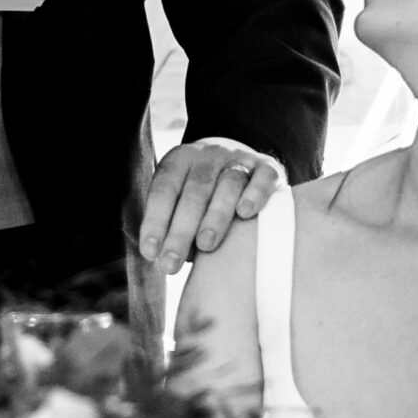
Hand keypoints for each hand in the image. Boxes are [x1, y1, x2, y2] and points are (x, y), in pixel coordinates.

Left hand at [138, 140, 280, 273]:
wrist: (240, 166)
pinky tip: (245, 213)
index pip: (165, 188)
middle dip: (181, 229)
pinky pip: (263, 177)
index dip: (156, 220)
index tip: (150, 252)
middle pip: (195, 190)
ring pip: (228, 183)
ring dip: (215, 215)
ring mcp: (240, 159)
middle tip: (172, 263)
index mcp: (181, 159)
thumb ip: (169, 223)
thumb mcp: (179, 200)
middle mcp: (209, 155)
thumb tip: (157, 257)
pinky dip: (255, 193)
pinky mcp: (267, 168)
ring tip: (205, 246)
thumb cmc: (202, 198)